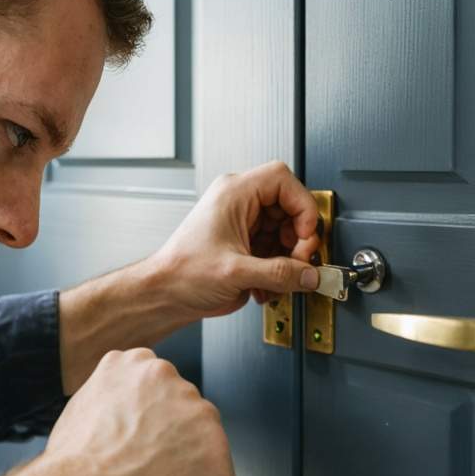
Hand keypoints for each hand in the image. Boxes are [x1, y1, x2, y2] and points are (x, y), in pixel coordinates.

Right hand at [44, 348, 233, 475]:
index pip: (159, 389)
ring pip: (204, 448)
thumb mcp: (82, 408)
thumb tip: (125, 416)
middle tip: (140, 466)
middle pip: (185, 414)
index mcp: (134, 365)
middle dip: (171, 441)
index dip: (149, 422)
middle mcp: (169, 380)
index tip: (137, 438)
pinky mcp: (218, 453)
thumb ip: (116, 400)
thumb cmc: (75, 467)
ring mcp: (198, 414)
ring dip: (185, 468)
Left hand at [148, 160, 321, 320]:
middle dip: (297, 240)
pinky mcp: (244, 244)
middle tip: (297, 263)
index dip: (302, 205)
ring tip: (277, 280)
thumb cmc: (182, 272)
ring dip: (287, 260)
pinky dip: (278, 270)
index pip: (283, 180)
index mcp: (234, 193)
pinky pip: (275, 250)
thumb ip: (280, 273)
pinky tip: (265, 286)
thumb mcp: (236, 272)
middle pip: (289, 208)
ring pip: (285, 232)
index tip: (305, 234)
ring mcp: (242, 223)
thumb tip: (310, 274)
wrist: (164, 295)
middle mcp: (239, 203)